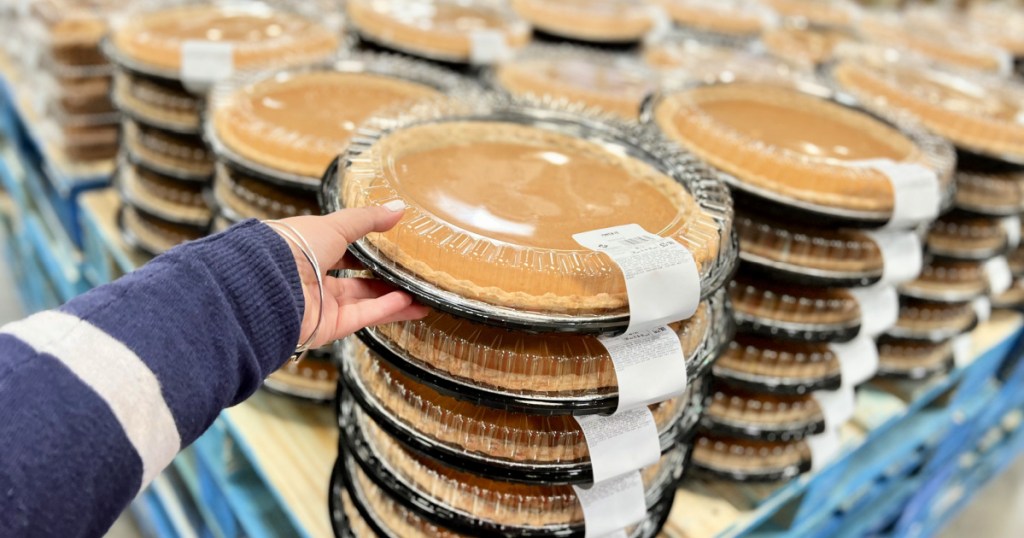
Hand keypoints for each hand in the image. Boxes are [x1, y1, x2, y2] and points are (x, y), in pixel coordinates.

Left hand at [271, 201, 428, 348]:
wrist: (271, 282)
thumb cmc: (295, 246)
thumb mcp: (336, 225)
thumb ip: (368, 220)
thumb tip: (399, 208)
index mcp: (309, 253)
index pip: (341, 252)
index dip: (366, 251)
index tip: (392, 249)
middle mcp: (315, 280)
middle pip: (357, 282)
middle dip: (385, 281)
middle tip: (412, 276)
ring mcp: (323, 305)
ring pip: (365, 302)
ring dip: (393, 299)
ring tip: (423, 295)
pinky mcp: (329, 326)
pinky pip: (363, 317)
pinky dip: (386, 310)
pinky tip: (410, 303)